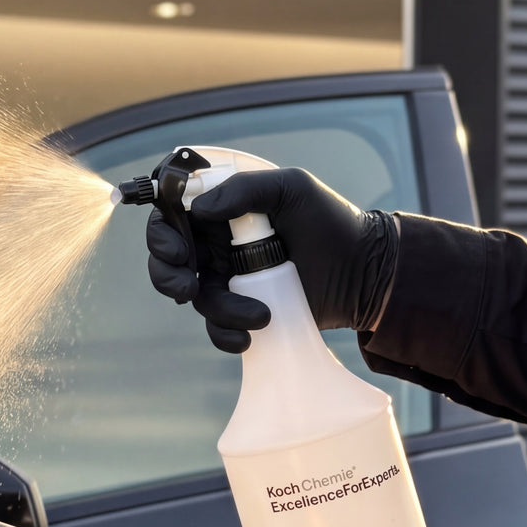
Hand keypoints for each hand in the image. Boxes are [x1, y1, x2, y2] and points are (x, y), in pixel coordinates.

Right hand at [146, 167, 397, 352]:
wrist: (365, 271)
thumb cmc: (330, 221)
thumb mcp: (291, 189)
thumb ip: (245, 189)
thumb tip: (201, 209)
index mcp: (221, 210)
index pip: (172, 215)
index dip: (162, 231)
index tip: (178, 248)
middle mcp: (217, 244)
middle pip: (168, 260)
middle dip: (168, 276)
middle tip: (188, 289)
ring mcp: (229, 279)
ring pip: (197, 298)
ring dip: (219, 311)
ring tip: (260, 316)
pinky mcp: (243, 309)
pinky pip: (217, 327)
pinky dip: (226, 335)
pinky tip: (250, 337)